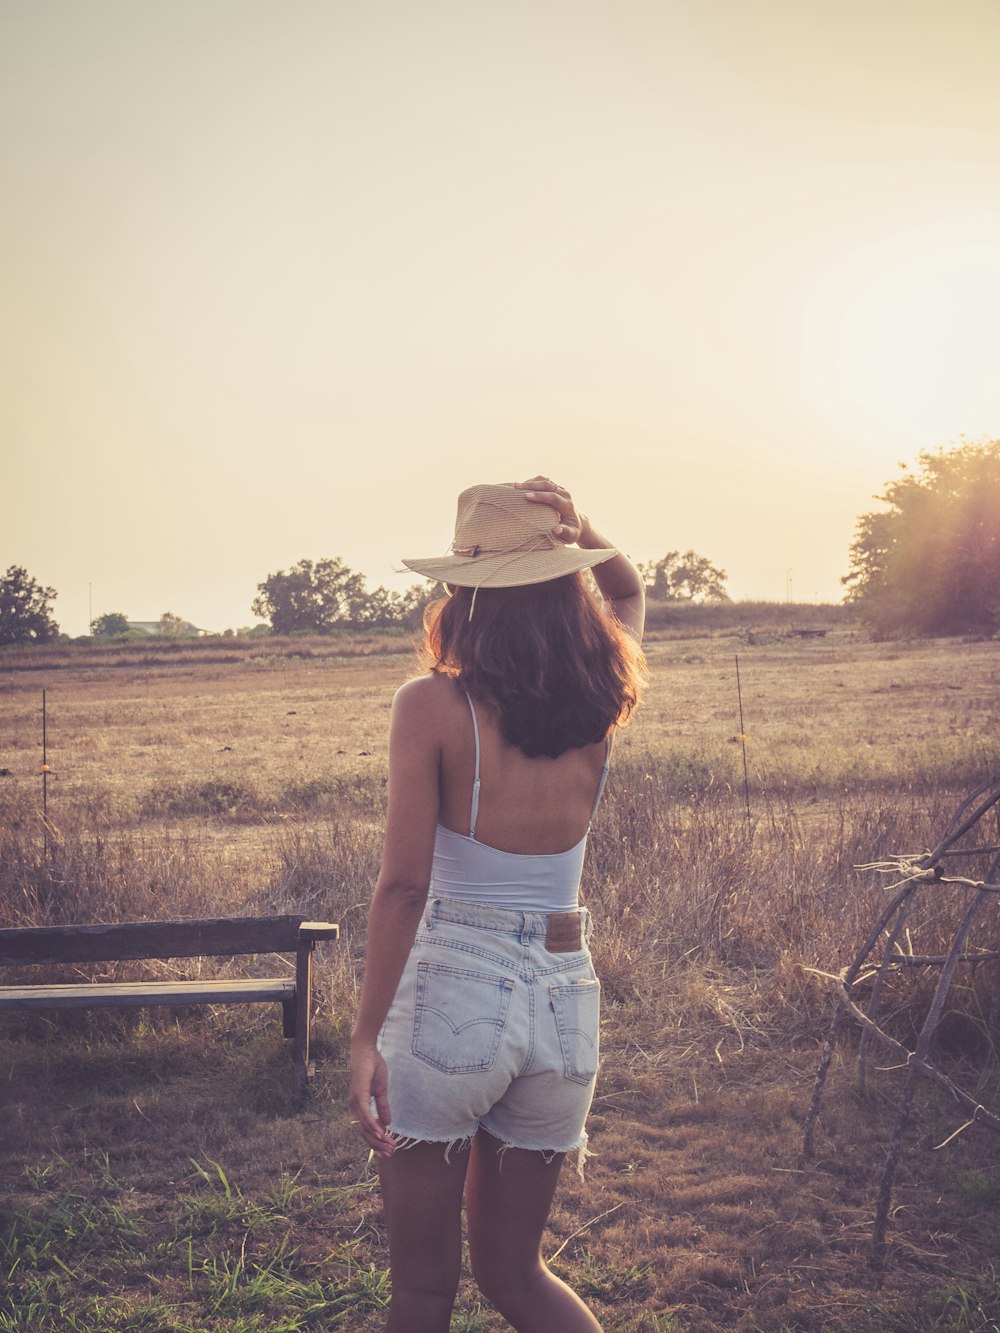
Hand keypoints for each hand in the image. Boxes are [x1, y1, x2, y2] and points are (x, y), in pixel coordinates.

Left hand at [348, 1042, 394, 1156]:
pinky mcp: (359, 1095)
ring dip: (377, 1138)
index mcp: (359, 1106)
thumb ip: (383, 1106)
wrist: (366, 1050)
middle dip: (377, 1145)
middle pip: (364, 1132)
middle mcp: (354, 1106)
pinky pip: (365, 1115)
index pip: (366, 1129)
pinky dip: (373, 1126)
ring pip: (365, 1127)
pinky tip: (381, 1133)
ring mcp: (355, 1102)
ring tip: (389, 1146)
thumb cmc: (372, 1066)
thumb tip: (387, 1123)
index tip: (388, 1149)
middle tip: (390, 1153)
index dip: (376, 1140)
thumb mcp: (381, 1090)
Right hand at [514, 477, 582, 543]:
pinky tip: (522, 486)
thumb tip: (557, 529)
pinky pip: (543, 480)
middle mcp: (564, 494)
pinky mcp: (555, 487)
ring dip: (529, 482)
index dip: (540, 496)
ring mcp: (559, 489)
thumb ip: (566, 533)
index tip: (527, 496)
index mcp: (568, 505)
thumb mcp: (571, 535)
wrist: (576, 521)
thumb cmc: (571, 531)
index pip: (554, 497)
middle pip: (548, 485)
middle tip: (516, 488)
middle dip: (531, 485)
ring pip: (544, 481)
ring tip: (515, 486)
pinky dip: (532, 482)